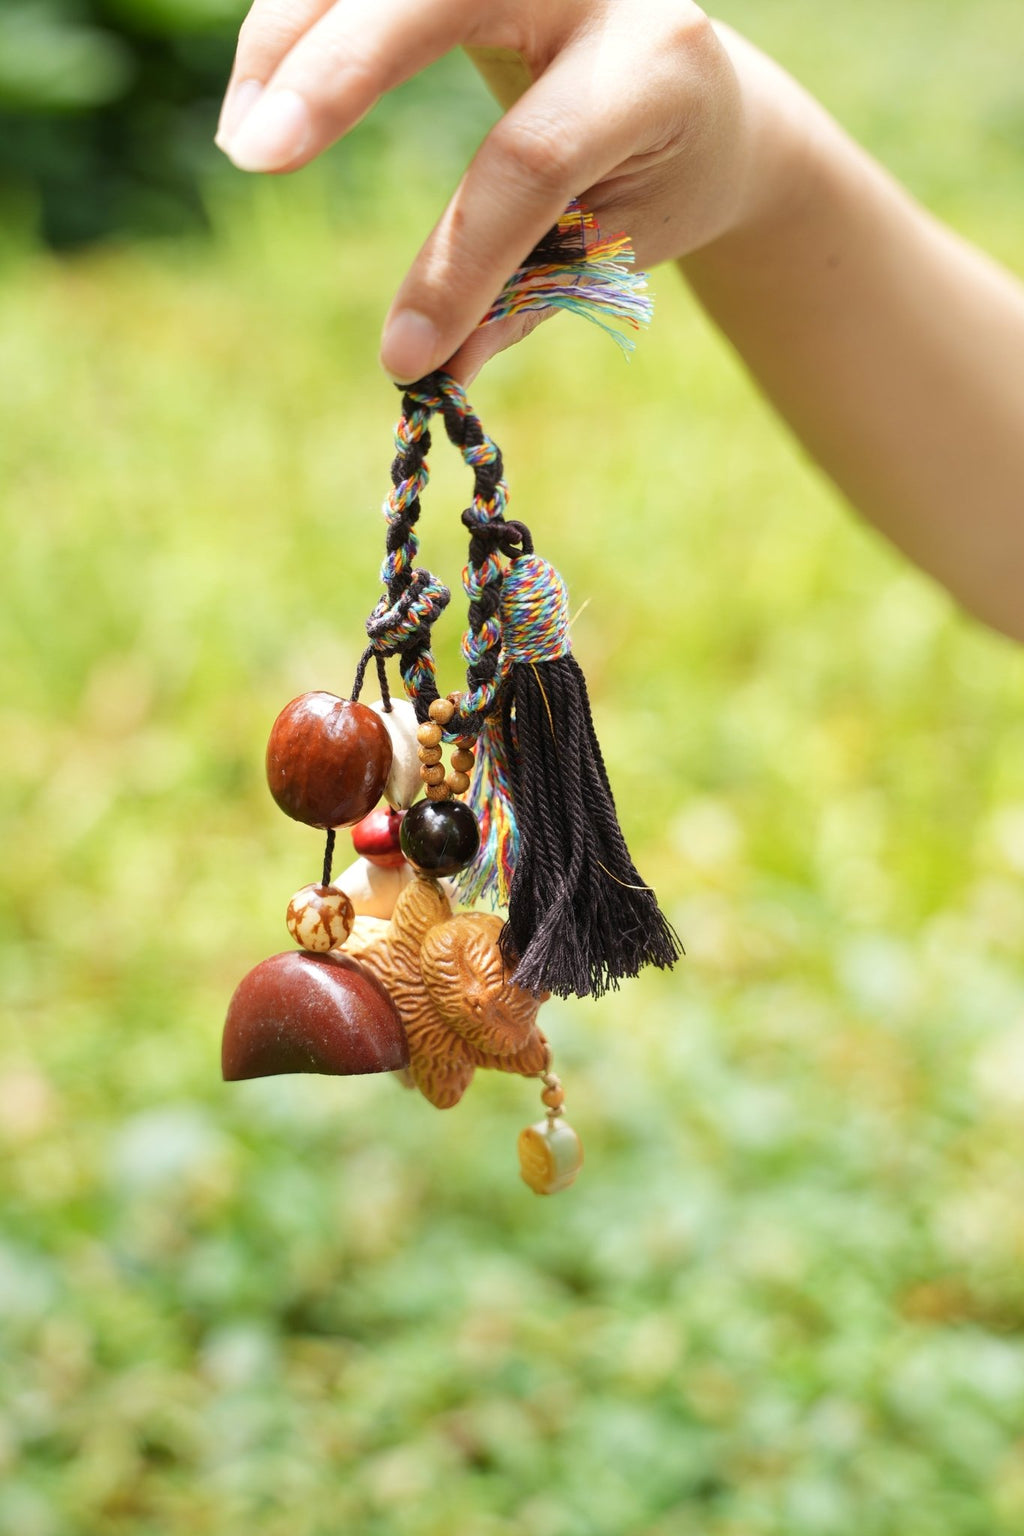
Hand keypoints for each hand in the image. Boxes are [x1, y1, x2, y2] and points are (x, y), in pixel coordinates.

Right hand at [216, 0, 759, 382]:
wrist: (695, 87)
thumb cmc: (655, 181)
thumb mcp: (617, 245)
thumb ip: (529, 294)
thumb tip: (436, 371)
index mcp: (650, 69)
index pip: (535, 158)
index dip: (461, 258)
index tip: (402, 353)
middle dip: (338, 71)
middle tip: (256, 156)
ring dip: (289, 35)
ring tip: (246, 140)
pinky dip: (298, 16)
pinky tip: (260, 91)